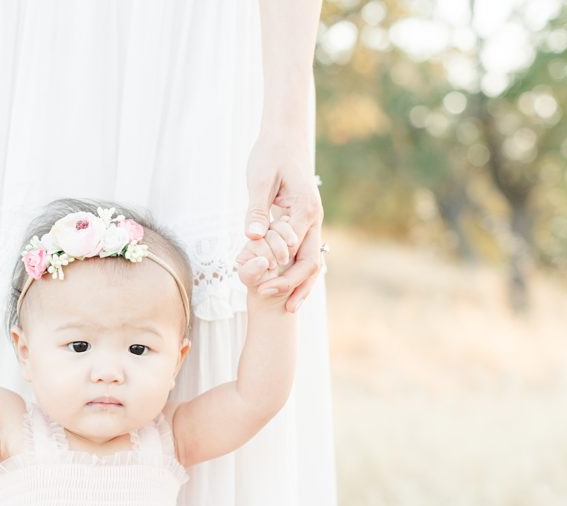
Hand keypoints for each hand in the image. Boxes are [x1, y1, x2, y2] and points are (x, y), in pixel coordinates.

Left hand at [243, 130, 324, 312]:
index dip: (280, 273)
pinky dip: (297, 271)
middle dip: (294, 285)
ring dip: (301, 284)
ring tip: (288, 308)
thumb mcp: (259, 180)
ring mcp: (311, 222)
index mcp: (305, 209)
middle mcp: (314, 219)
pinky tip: (286, 287)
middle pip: (310, 262)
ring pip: (312, 260)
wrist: (284, 137)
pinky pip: (304, 252)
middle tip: (274, 303)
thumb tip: (253, 237)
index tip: (262, 288)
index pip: (295, 251)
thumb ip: (256, 210)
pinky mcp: (303, 222)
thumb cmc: (270, 155)